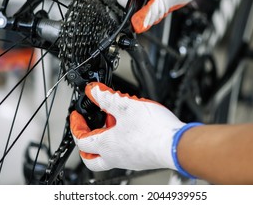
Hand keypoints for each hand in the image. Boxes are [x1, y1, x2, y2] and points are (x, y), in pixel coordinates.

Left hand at [70, 82, 185, 171]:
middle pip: (90, 158)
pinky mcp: (141, 159)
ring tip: (111, 124)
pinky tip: (130, 129)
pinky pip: (124, 154)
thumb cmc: (153, 130)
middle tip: (86, 132)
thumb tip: (93, 91)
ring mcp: (129, 161)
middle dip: (85, 145)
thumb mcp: (125, 106)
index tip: (77, 116)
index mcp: (106, 145)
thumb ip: (107, 98)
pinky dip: (120, 142)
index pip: (81, 139)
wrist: (177, 145)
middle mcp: (115, 157)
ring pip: (108, 156)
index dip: (76, 126)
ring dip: (104, 141)